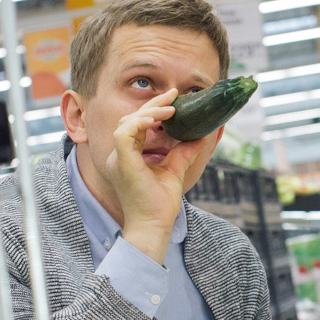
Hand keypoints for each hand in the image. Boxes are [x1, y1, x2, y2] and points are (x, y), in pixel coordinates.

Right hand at [108, 88, 219, 262]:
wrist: (155, 225)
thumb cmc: (160, 204)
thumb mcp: (175, 170)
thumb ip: (183, 152)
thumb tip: (200, 136)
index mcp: (128, 156)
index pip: (137, 124)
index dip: (154, 109)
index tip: (174, 99)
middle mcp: (120, 155)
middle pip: (131, 118)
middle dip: (153, 104)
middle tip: (174, 94)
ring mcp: (118, 158)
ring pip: (127, 122)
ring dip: (150, 112)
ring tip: (171, 109)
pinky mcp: (122, 162)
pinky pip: (124, 133)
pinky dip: (141, 123)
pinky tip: (159, 119)